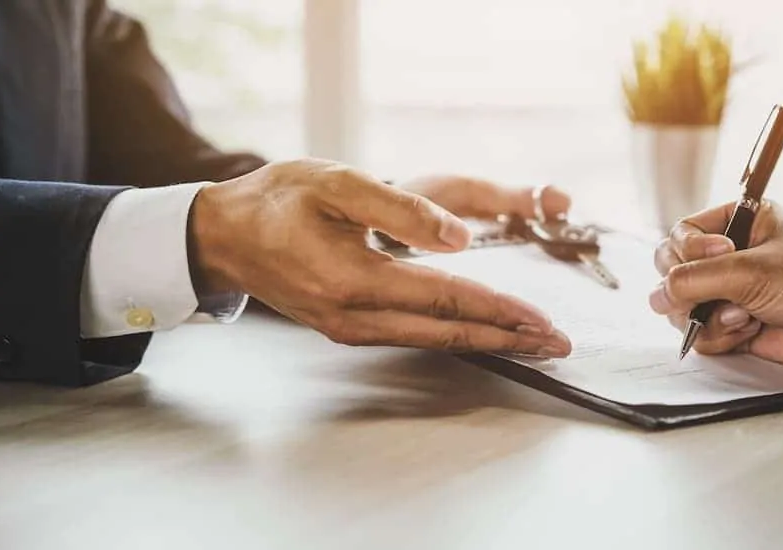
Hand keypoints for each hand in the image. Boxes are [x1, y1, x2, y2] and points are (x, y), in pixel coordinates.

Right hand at [188, 159, 571, 356]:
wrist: (225, 236)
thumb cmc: (278, 200)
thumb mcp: (336, 183)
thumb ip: (399, 208)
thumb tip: (460, 240)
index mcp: (353, 278)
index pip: (445, 298)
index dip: (499, 308)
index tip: (542, 319)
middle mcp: (354, 316)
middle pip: (447, 332)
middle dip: (508, 337)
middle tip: (557, 345)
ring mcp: (349, 328)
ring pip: (432, 340)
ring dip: (486, 341)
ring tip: (531, 342)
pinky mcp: (346, 328)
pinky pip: (411, 337)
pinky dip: (453, 337)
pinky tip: (478, 333)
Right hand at [649, 201, 782, 370]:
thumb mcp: (752, 271)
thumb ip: (695, 280)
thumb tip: (656, 296)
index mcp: (736, 224)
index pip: (680, 235)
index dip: (687, 251)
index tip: (718, 259)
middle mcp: (728, 257)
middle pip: (673, 273)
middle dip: (692, 292)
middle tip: (722, 296)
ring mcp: (729, 293)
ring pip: (682, 308)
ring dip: (710, 318)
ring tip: (746, 317)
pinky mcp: (733, 325)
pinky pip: (700, 334)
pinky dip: (720, 337)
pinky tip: (751, 331)